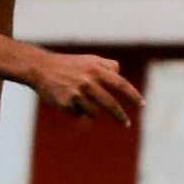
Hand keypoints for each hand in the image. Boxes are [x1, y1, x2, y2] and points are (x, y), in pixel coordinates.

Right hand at [28, 52, 143, 125]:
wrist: (41, 68)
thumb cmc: (69, 64)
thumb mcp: (89, 60)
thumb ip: (107, 65)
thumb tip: (120, 74)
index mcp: (96, 69)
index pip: (121, 84)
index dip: (133, 96)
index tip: (142, 105)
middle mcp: (88, 81)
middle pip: (110, 104)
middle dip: (120, 116)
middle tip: (126, 124)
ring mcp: (77, 93)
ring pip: (94, 112)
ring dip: (92, 111)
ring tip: (81, 100)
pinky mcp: (66, 104)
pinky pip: (79, 114)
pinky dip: (78, 111)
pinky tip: (68, 101)